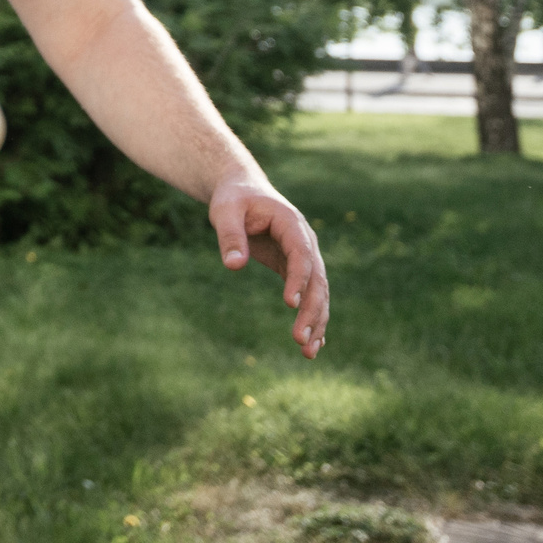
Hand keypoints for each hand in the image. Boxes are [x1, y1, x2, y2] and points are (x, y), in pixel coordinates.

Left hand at [209, 178, 328, 357]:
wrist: (243, 190)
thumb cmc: (233, 199)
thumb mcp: (224, 211)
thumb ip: (230, 235)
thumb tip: (233, 266)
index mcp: (292, 224)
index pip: (301, 255)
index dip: (298, 279)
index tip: (290, 304)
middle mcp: (306, 242)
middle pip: (316, 280)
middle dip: (311, 310)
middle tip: (299, 340)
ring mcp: (304, 257)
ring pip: (318, 292)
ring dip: (316, 321)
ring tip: (308, 352)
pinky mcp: (295, 269)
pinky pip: (309, 295)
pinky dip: (312, 318)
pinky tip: (314, 345)